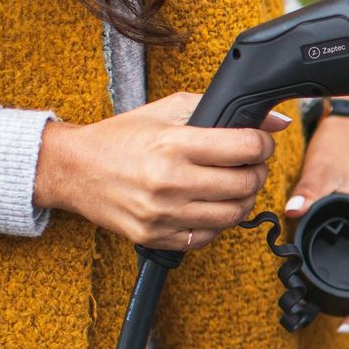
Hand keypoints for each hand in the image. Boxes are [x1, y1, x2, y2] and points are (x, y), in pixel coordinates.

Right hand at [34, 92, 290, 249]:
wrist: (74, 169)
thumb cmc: (122, 137)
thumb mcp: (168, 111)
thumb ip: (220, 110)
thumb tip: (275, 121)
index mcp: (173, 145)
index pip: (245, 148)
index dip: (263, 144)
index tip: (260, 143)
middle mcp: (169, 182)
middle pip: (245, 185)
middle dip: (257, 172)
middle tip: (251, 165)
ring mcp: (162, 214)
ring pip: (232, 216)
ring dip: (243, 199)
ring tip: (234, 185)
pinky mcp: (155, 237)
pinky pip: (207, 237)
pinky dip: (217, 222)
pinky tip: (210, 205)